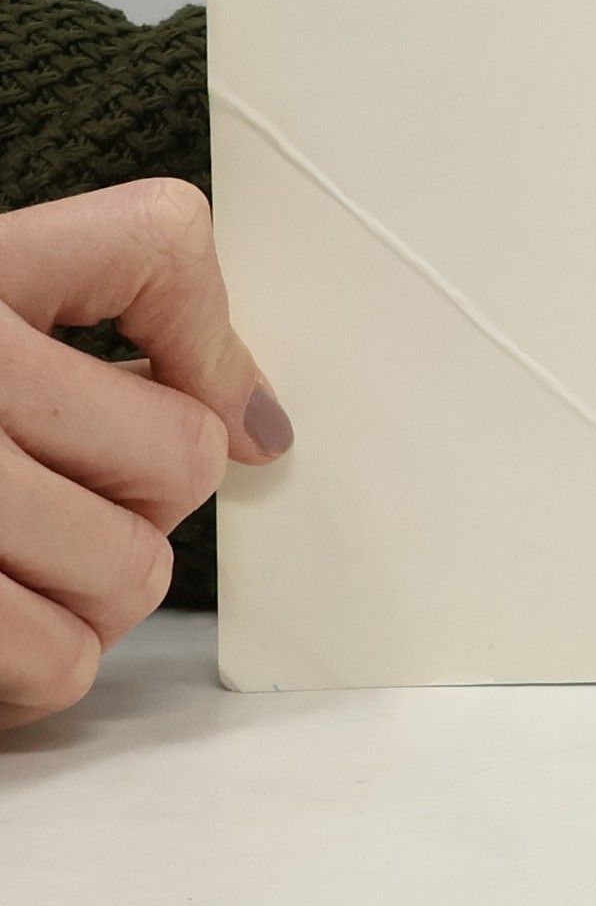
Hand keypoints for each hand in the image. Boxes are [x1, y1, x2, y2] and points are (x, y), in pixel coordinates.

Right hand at [0, 179, 291, 730]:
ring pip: (131, 575)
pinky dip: (32, 663)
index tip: (162, 385)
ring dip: (93, 587)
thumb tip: (261, 429)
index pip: (157, 239)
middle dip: (141, 491)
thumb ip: (130, 308)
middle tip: (63, 490)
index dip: (190, 330)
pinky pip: (52, 666)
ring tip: (19, 557)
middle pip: (178, 456)